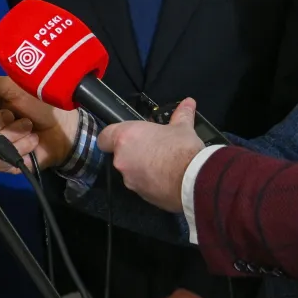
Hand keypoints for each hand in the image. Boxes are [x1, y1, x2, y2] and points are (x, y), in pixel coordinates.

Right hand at [0, 68, 78, 172]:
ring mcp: (0, 150)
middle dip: (5, 127)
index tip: (4, 110)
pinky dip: (21, 150)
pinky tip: (33, 142)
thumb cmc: (39, 103)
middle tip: (22, 119)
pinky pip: (3, 163)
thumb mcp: (11, 87)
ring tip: (31, 131)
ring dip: (16, 138)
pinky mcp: (11, 165)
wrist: (65, 126)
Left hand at [97, 98, 205, 212]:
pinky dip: (150, 181)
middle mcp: (122, 159)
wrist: (194, 179)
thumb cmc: (182, 149)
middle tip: (152, 148)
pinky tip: (166, 177)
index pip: (104, 137)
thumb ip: (181, 114)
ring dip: (141, 167)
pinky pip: (141, 185)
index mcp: (125, 137)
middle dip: (133, 152)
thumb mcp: (183, 127)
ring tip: (162, 164)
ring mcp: (129, 179)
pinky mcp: (140, 194)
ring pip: (130, 171)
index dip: (113, 136)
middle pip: (119, 154)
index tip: (126, 136)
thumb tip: (188, 103)